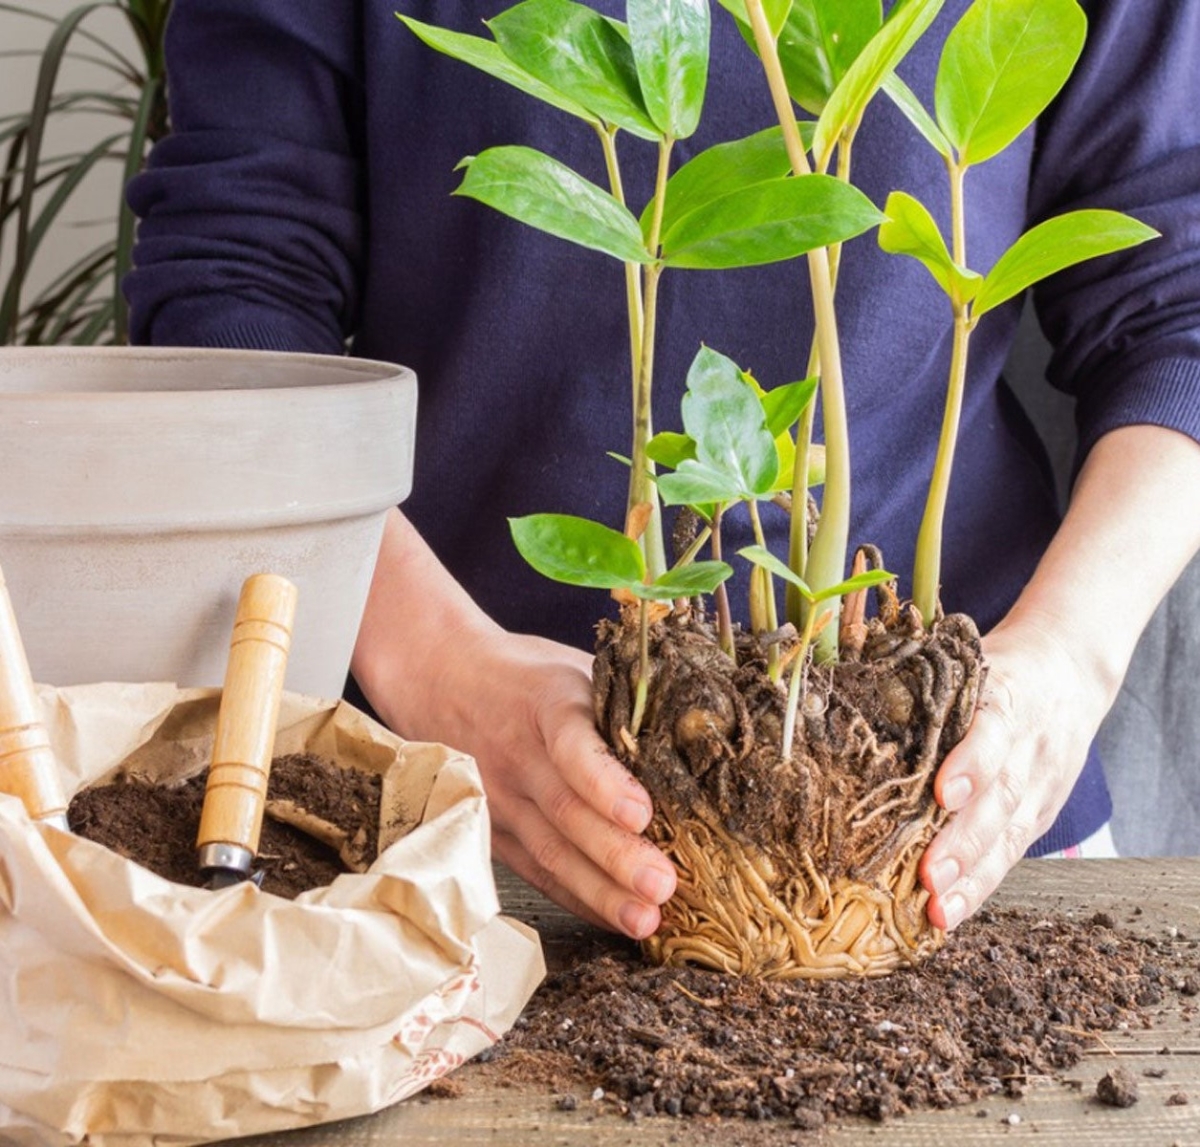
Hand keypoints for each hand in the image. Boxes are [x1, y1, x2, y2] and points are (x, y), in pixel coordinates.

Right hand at [351, 510, 676, 939]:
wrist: (438, 676)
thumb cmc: (527, 674)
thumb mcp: (571, 665)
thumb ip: (621, 698)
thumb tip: (701, 731)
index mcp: (547, 700)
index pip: (572, 743)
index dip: (604, 781)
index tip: (642, 814)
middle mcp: (518, 751)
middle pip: (565, 810)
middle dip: (615, 855)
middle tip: (663, 886)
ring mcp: (499, 794)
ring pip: (550, 850)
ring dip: (599, 890)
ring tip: (645, 921)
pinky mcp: (491, 828)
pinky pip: (536, 869)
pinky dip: (576, 897)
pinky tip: (612, 919)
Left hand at [918, 611, 1109, 930]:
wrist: (1069, 669)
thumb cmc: (995, 666)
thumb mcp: (969, 661)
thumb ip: (926, 686)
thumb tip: (844, 700)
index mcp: (1008, 698)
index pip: (993, 732)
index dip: (971, 765)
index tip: (942, 794)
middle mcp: (1029, 745)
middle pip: (1000, 798)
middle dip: (964, 841)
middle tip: (929, 875)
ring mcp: (1041, 784)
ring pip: (1010, 835)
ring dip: (973, 877)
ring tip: (938, 909)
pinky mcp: (1042, 813)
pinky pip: (1013, 853)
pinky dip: (982, 886)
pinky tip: (950, 913)